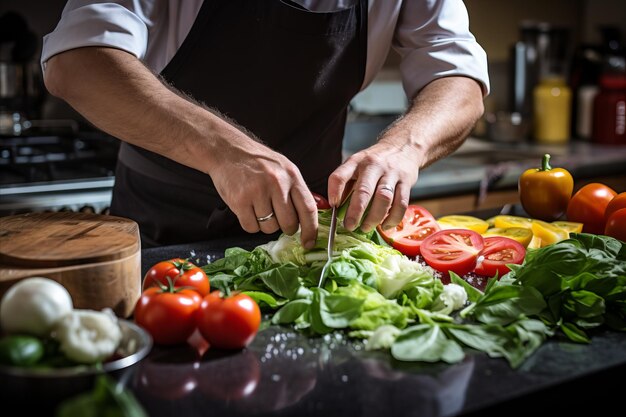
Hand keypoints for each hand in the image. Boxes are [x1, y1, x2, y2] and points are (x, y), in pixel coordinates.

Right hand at [209, 129, 318, 248]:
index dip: (311, 230)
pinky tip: (247, 209)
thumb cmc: (257, 161)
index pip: (308, 209)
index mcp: (292, 176)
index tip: (309, 243)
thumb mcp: (284, 168)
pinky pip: (251, 227)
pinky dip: (250, 224)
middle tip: (278, 219)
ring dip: (265, 224)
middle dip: (285, 228)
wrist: (227, 150)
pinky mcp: (240, 200)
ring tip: (258, 206)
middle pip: (289, 223)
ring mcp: (258, 192)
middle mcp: (277, 183)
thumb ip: (296, 191)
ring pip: (269, 227)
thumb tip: (307, 219)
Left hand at [328, 140, 419, 232]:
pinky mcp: (406, 182)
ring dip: (374, 217)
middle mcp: (373, 166)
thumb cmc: (374, 162)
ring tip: (366, 228)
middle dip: (355, 212)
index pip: (340, 176)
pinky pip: (401, 204)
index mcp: (356, 162)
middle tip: (349, 226)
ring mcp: (391, 173)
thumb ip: (345, 184)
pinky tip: (385, 225)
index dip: (334, 192)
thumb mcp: (356, 166)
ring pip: (384, 199)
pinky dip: (393, 218)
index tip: (333, 206)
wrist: (402, 147)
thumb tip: (334, 208)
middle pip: (364, 191)